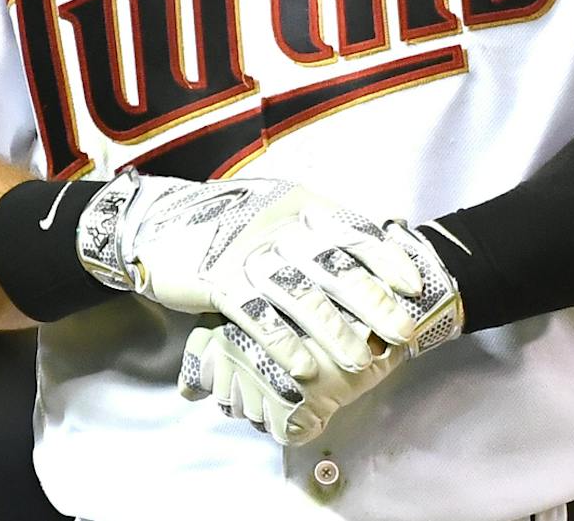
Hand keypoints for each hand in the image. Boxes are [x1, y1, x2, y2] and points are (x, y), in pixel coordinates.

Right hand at [76, 171, 461, 442]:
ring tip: (360, 362)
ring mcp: (246, 253)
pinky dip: (284, 344)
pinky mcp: (217, 281)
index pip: (351, 228)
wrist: (160, 226)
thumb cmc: (228, 227)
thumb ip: (317, 229)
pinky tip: (306, 368)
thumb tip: (376, 246)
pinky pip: (257, 316)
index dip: (386, 258)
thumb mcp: (276, 214)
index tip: (413, 287)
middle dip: (373, 303)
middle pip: (333, 265)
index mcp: (296, 204)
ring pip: (300, 295)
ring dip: (334, 332)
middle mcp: (275, 224)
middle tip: (402, 334)